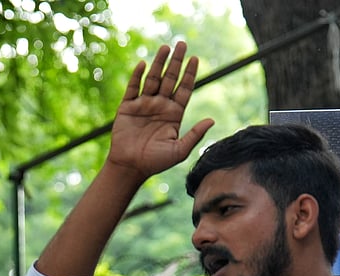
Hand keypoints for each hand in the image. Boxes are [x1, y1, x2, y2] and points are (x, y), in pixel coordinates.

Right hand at [107, 41, 214, 181]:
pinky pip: (133, 88)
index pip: (184, 89)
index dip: (189, 74)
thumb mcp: (180, 150)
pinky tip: (143, 64)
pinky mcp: (127, 107)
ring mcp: (144, 105)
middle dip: (176, 62)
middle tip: (182, 44)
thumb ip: (195, 135)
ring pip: (153, 79)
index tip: (195, 58)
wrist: (130, 167)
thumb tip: (212, 120)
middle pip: (170, 79)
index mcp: (174, 114)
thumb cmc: (156, 162)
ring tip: (165, 48)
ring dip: (159, 63)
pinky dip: (137, 76)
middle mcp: (160, 106)